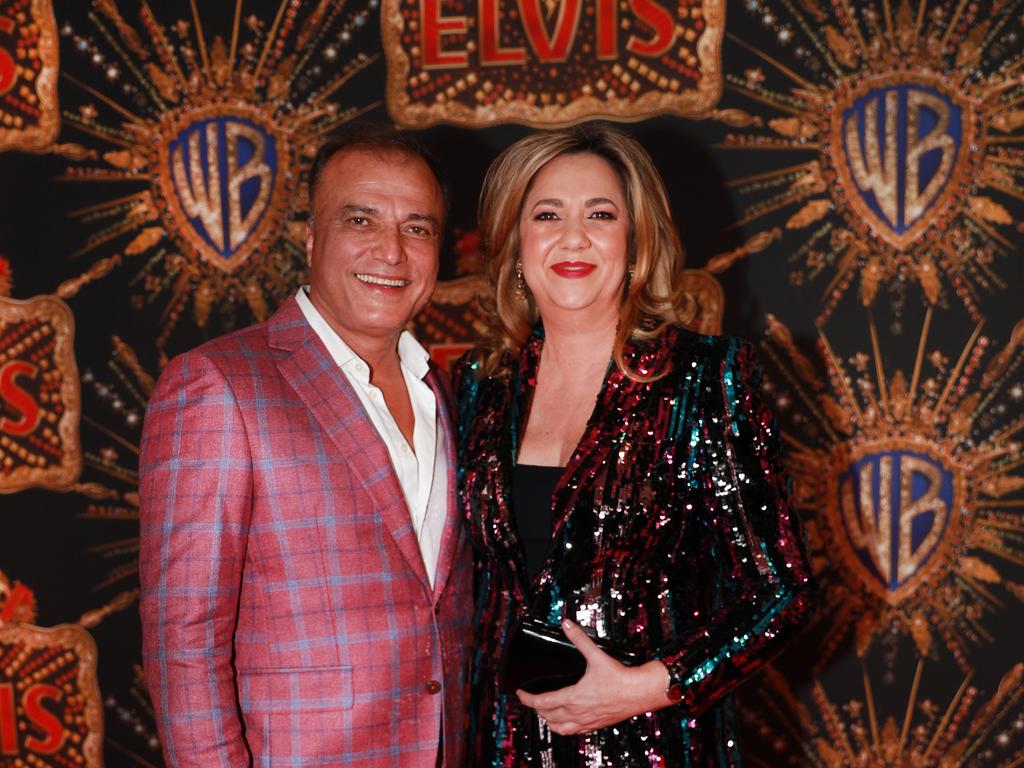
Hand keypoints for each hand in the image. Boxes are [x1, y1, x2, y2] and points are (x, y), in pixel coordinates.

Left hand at [515, 619, 673, 735]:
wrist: (640, 693)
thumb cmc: (620, 678)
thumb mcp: (596, 655)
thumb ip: (579, 639)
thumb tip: (567, 624)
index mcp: (573, 697)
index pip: (541, 702)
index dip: (526, 698)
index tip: (520, 693)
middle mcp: (577, 712)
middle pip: (547, 716)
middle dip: (536, 708)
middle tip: (531, 698)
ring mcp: (586, 721)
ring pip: (559, 728)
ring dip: (548, 720)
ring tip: (544, 712)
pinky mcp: (595, 724)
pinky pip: (573, 732)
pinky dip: (563, 728)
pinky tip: (565, 722)